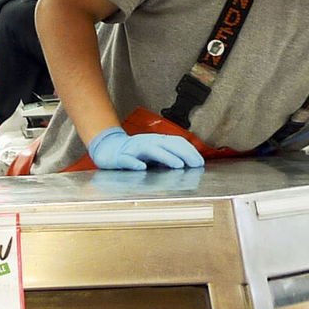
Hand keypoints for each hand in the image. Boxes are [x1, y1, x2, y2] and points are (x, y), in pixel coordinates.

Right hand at [87, 126, 205, 170]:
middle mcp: (148, 142)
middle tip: (196, 165)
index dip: (190, 151)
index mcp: (157, 141)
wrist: (108, 148)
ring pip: (152, 150)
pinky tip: (142, 168)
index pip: (177, 142)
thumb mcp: (154, 152)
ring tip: (178, 165)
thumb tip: (188, 163)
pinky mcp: (121, 157)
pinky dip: (135, 163)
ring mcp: (134, 148)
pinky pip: (128, 159)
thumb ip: (168, 156)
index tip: (200, 162)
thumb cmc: (134, 152)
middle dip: (184, 154)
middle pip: (168, 144)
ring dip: (166, 157)